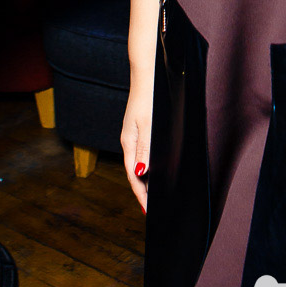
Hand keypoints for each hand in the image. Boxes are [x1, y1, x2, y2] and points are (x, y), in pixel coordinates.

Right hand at [121, 82, 152, 211]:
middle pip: (135, 173)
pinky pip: (143, 153)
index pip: (133, 177)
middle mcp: (129, 141)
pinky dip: (149, 166)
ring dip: (146, 180)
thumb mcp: (148, 124)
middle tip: (153, 210)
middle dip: (143, 192)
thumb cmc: (149, 97)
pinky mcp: (140, 128)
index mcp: (128, 143)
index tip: (148, 212)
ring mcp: (133, 135)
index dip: (141, 195)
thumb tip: (140, 173)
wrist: (147, 73)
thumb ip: (144, 148)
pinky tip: (157, 168)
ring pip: (139, 163)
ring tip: (155, 195)